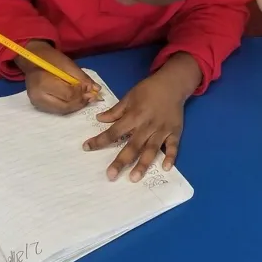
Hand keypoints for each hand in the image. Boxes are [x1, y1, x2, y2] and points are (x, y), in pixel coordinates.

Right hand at [19, 42, 100, 114]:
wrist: (32, 60)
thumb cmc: (50, 59)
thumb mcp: (67, 64)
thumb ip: (82, 77)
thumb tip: (96, 89)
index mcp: (43, 83)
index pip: (68, 94)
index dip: (81, 92)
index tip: (90, 88)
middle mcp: (38, 97)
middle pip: (66, 106)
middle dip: (81, 101)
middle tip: (91, 96)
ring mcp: (37, 103)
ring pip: (63, 110)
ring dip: (76, 106)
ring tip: (85, 98)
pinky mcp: (39, 106)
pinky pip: (58, 110)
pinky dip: (69, 106)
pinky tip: (76, 100)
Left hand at [83, 52, 200, 181]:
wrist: (173, 83)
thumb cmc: (148, 90)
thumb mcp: (129, 96)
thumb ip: (116, 111)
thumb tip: (99, 119)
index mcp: (134, 116)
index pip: (114, 131)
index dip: (100, 140)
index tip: (87, 148)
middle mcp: (147, 125)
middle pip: (132, 145)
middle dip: (121, 161)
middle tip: (111, 175)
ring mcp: (162, 130)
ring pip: (151, 149)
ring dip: (143, 164)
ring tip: (134, 178)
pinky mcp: (175, 132)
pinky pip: (173, 146)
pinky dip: (170, 156)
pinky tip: (165, 168)